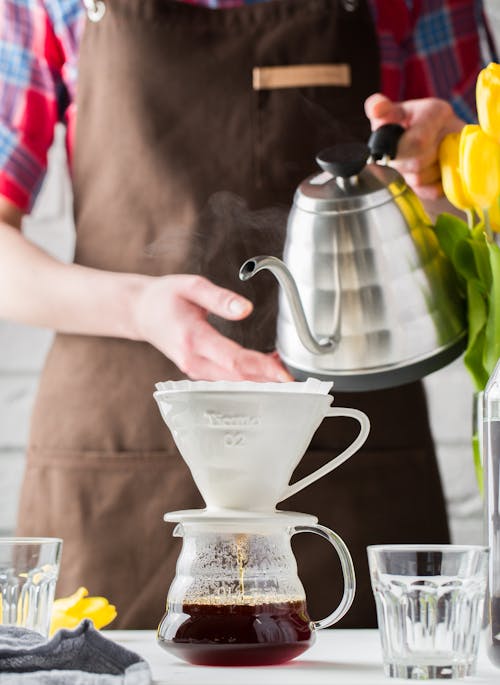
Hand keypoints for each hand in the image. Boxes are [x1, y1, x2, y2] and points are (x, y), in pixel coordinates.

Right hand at [133, 274, 292, 381]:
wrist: (142, 313)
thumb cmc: (166, 297)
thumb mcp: (192, 286)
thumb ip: (220, 299)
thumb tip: (246, 309)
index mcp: (192, 339)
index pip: (233, 360)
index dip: (262, 368)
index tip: (284, 372)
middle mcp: (193, 361)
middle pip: (238, 377)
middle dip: (269, 379)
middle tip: (297, 378)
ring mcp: (195, 370)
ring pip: (234, 382)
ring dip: (261, 379)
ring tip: (287, 371)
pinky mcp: (199, 371)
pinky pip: (228, 378)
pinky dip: (249, 376)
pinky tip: (267, 367)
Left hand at [365, 93, 465, 199]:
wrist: (422, 137)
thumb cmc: (402, 124)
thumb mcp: (389, 112)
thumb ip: (378, 107)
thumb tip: (376, 108)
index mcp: (436, 112)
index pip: (418, 142)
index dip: (399, 152)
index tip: (390, 150)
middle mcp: (453, 128)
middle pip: (419, 163)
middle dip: (402, 164)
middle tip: (401, 156)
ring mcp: (461, 152)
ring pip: (426, 179)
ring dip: (411, 177)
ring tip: (413, 162)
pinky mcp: (461, 173)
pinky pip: (436, 191)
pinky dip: (423, 188)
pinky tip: (423, 173)